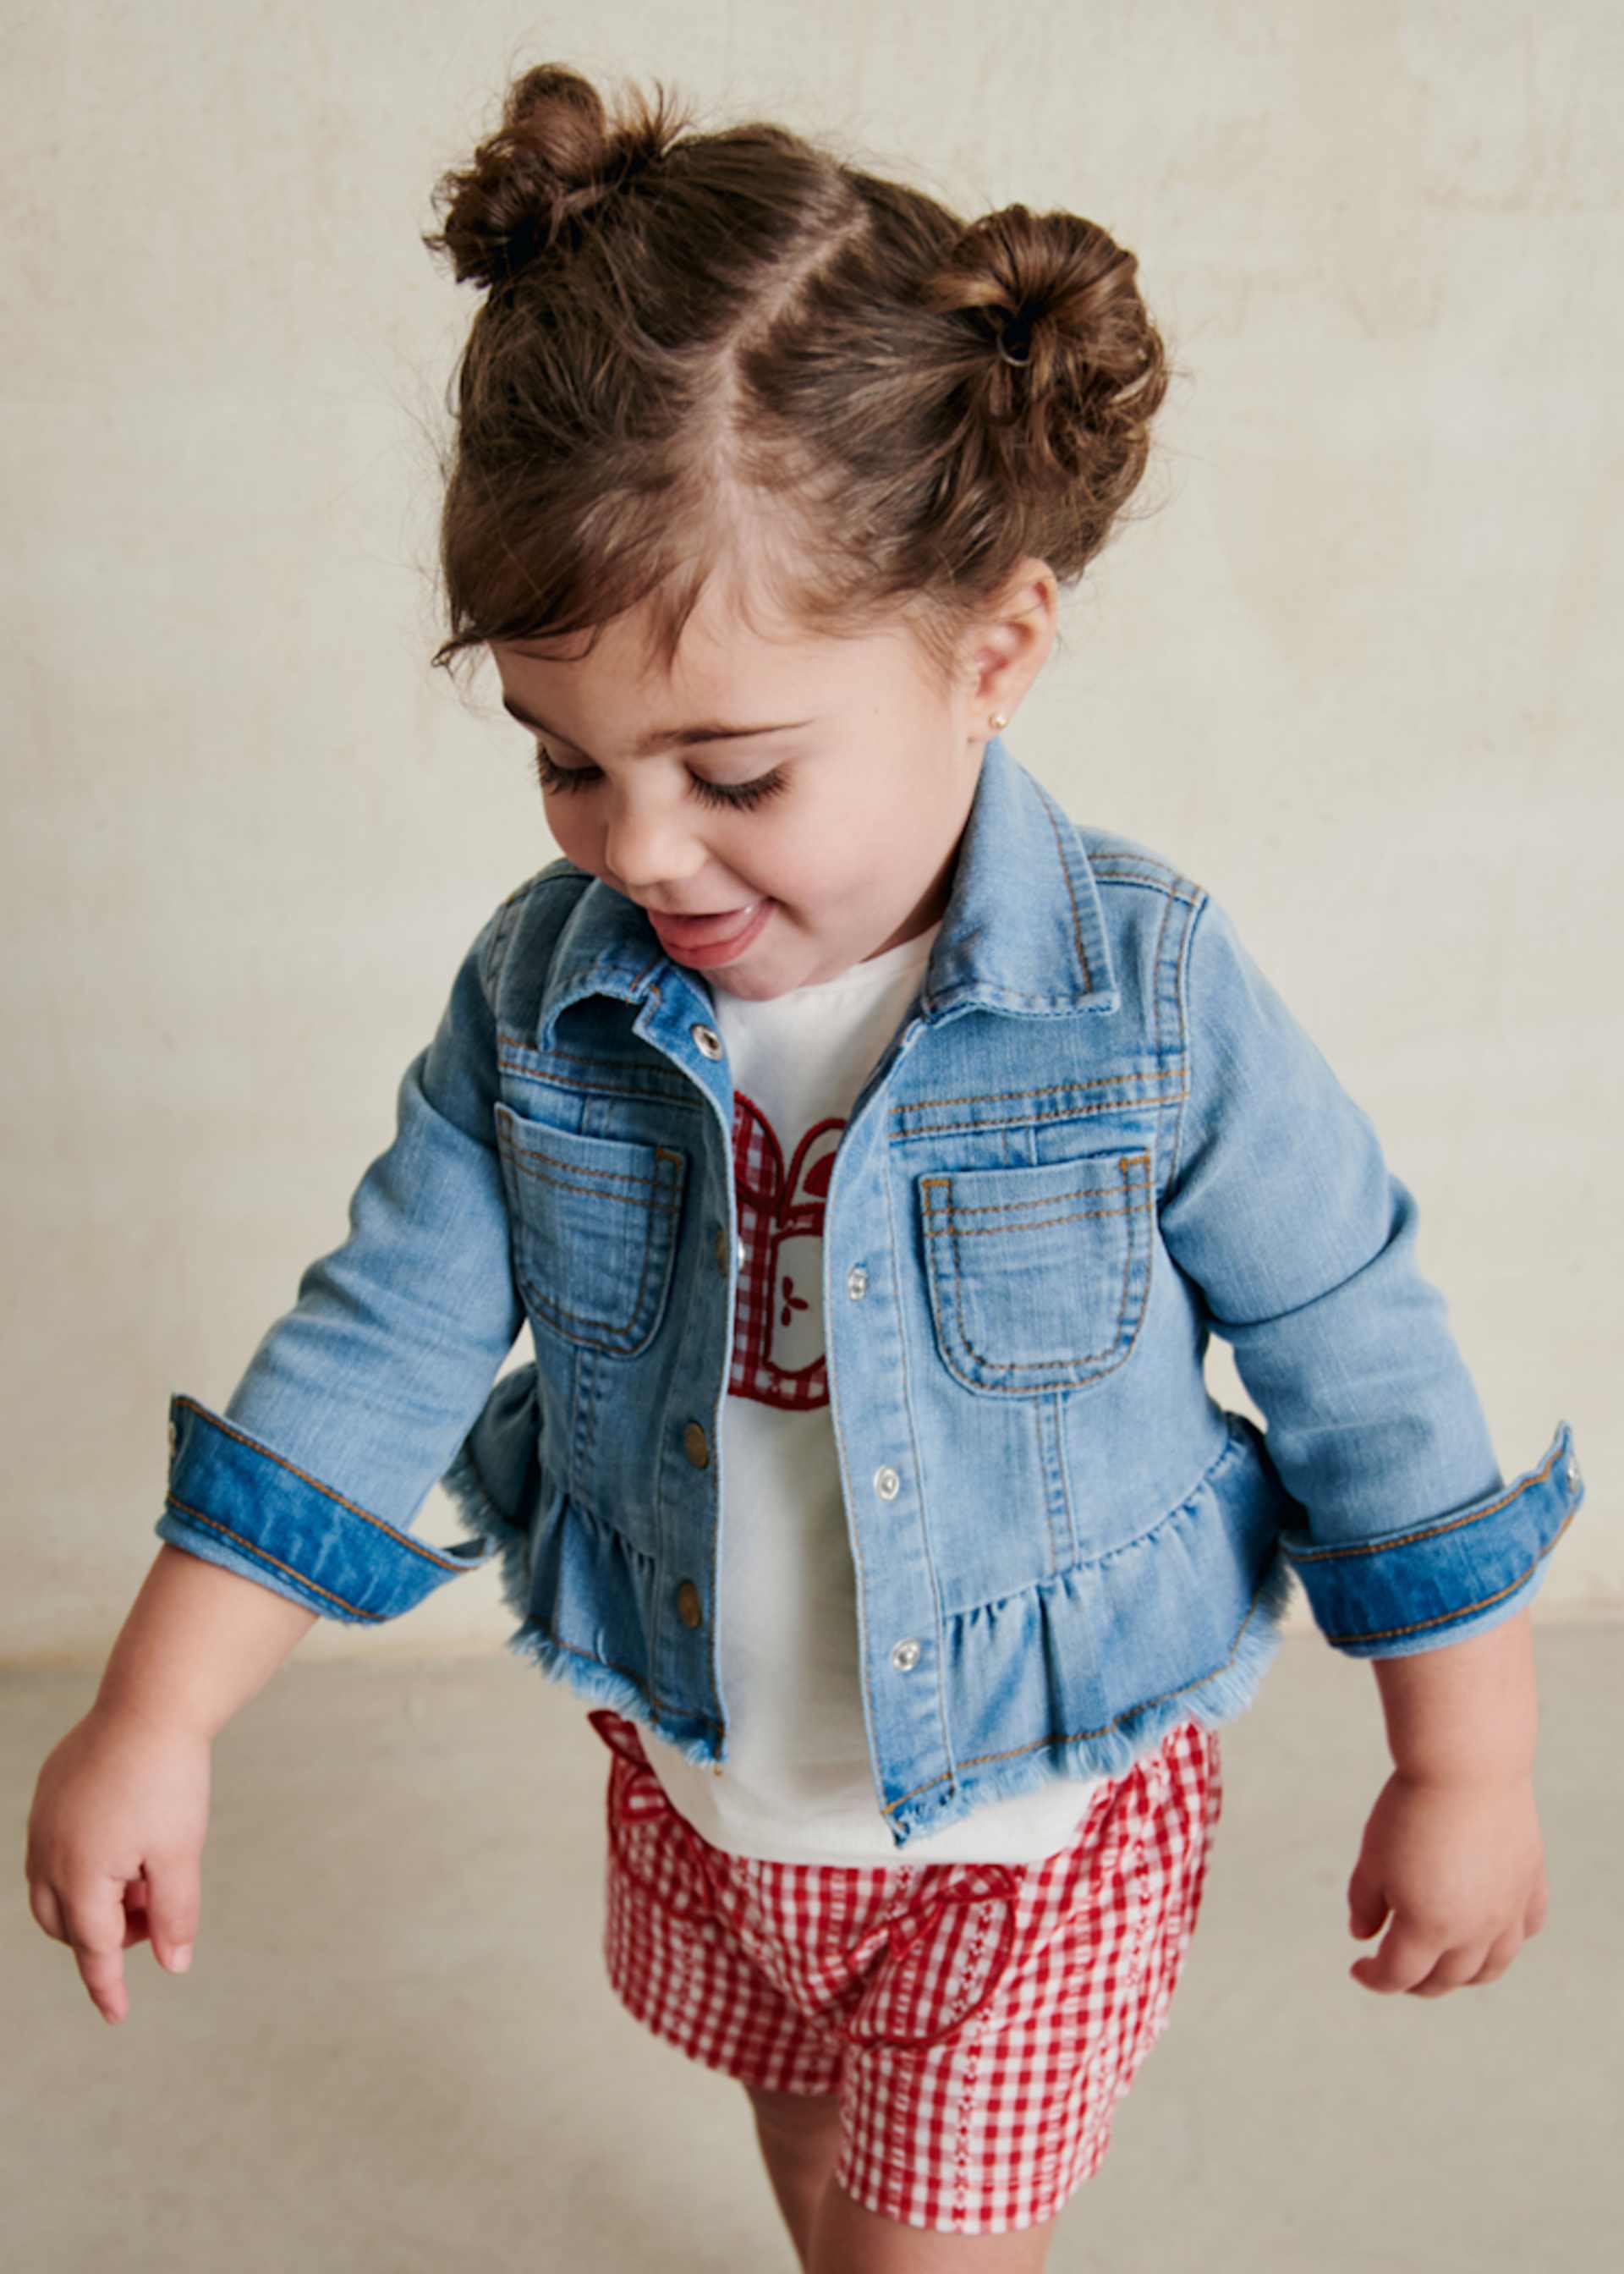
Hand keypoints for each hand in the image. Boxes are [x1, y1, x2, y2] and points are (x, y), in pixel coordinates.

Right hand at [24, 1701, 210, 2024]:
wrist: (151, 1703)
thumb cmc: (169, 1780)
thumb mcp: (181, 1854)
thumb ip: (174, 1915)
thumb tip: (172, 1965)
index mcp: (80, 1875)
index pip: (94, 1950)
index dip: (108, 1986)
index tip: (117, 2015)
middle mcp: (49, 1853)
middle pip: (66, 1925)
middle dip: (105, 1934)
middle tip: (151, 1914)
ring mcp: (42, 1822)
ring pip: (53, 1890)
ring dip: (92, 1901)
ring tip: (143, 1875)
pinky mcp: (48, 1794)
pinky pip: (52, 1850)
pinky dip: (83, 1865)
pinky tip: (126, 1838)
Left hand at [1345, 1769, 1547, 1995]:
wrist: (1467, 1766)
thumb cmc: (1410, 1811)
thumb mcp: (1373, 1859)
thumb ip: (1365, 1903)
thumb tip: (1363, 1936)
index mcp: (1429, 1929)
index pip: (1399, 1975)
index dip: (1374, 1979)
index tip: (1357, 1968)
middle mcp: (1475, 1930)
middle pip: (1446, 1978)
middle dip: (1416, 1982)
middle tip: (1396, 1970)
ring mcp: (1509, 1910)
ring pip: (1493, 1966)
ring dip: (1465, 1975)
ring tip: (1443, 1966)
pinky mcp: (1530, 1883)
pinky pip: (1526, 1928)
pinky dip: (1507, 1940)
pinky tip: (1490, 1932)